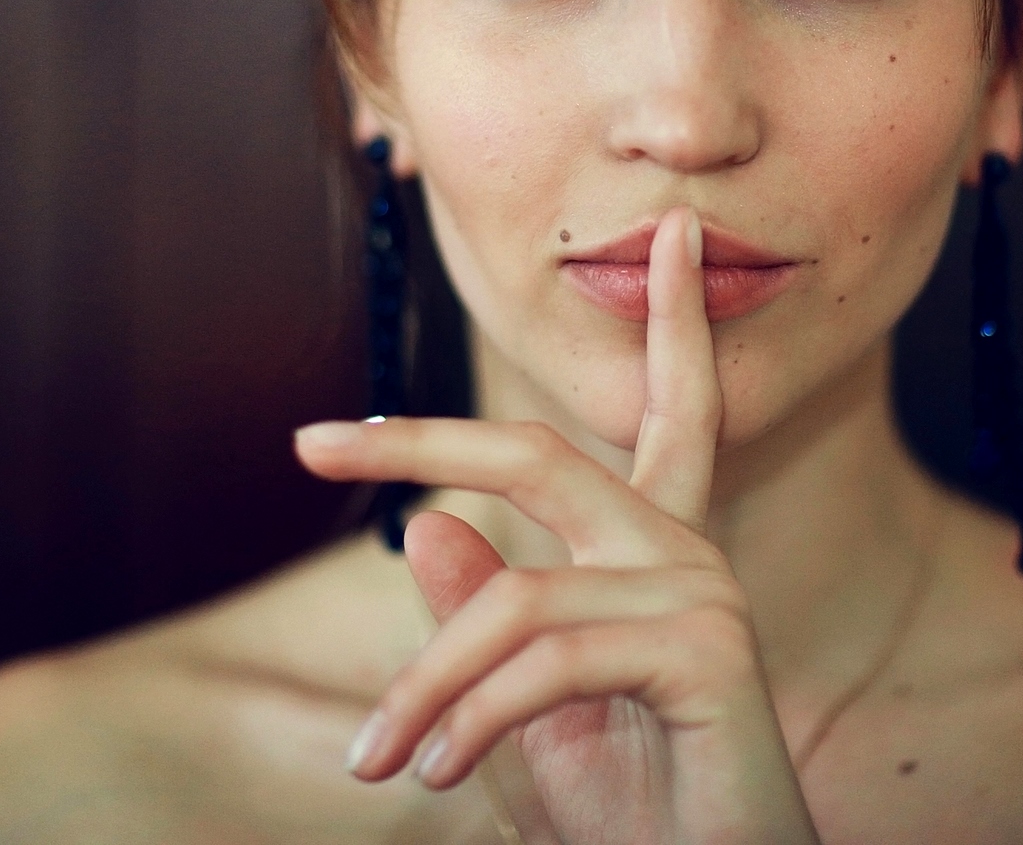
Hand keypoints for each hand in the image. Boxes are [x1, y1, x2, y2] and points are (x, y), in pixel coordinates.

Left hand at [295, 206, 819, 844]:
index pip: (669, 413)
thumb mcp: (519, 717)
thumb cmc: (628, 824)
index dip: (670, 327)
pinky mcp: (709, 651)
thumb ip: (482, 626)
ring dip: (424, 687)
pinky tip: (439, 773)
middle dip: (425, 440)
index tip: (667, 237)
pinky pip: (548, 656)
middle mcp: (687, 554)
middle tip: (312, 440)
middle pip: (542, 457)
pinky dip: (472, 717)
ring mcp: (705, 595)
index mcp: (654, 557)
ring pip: (517, 600)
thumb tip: (426, 532)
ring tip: (380, 764)